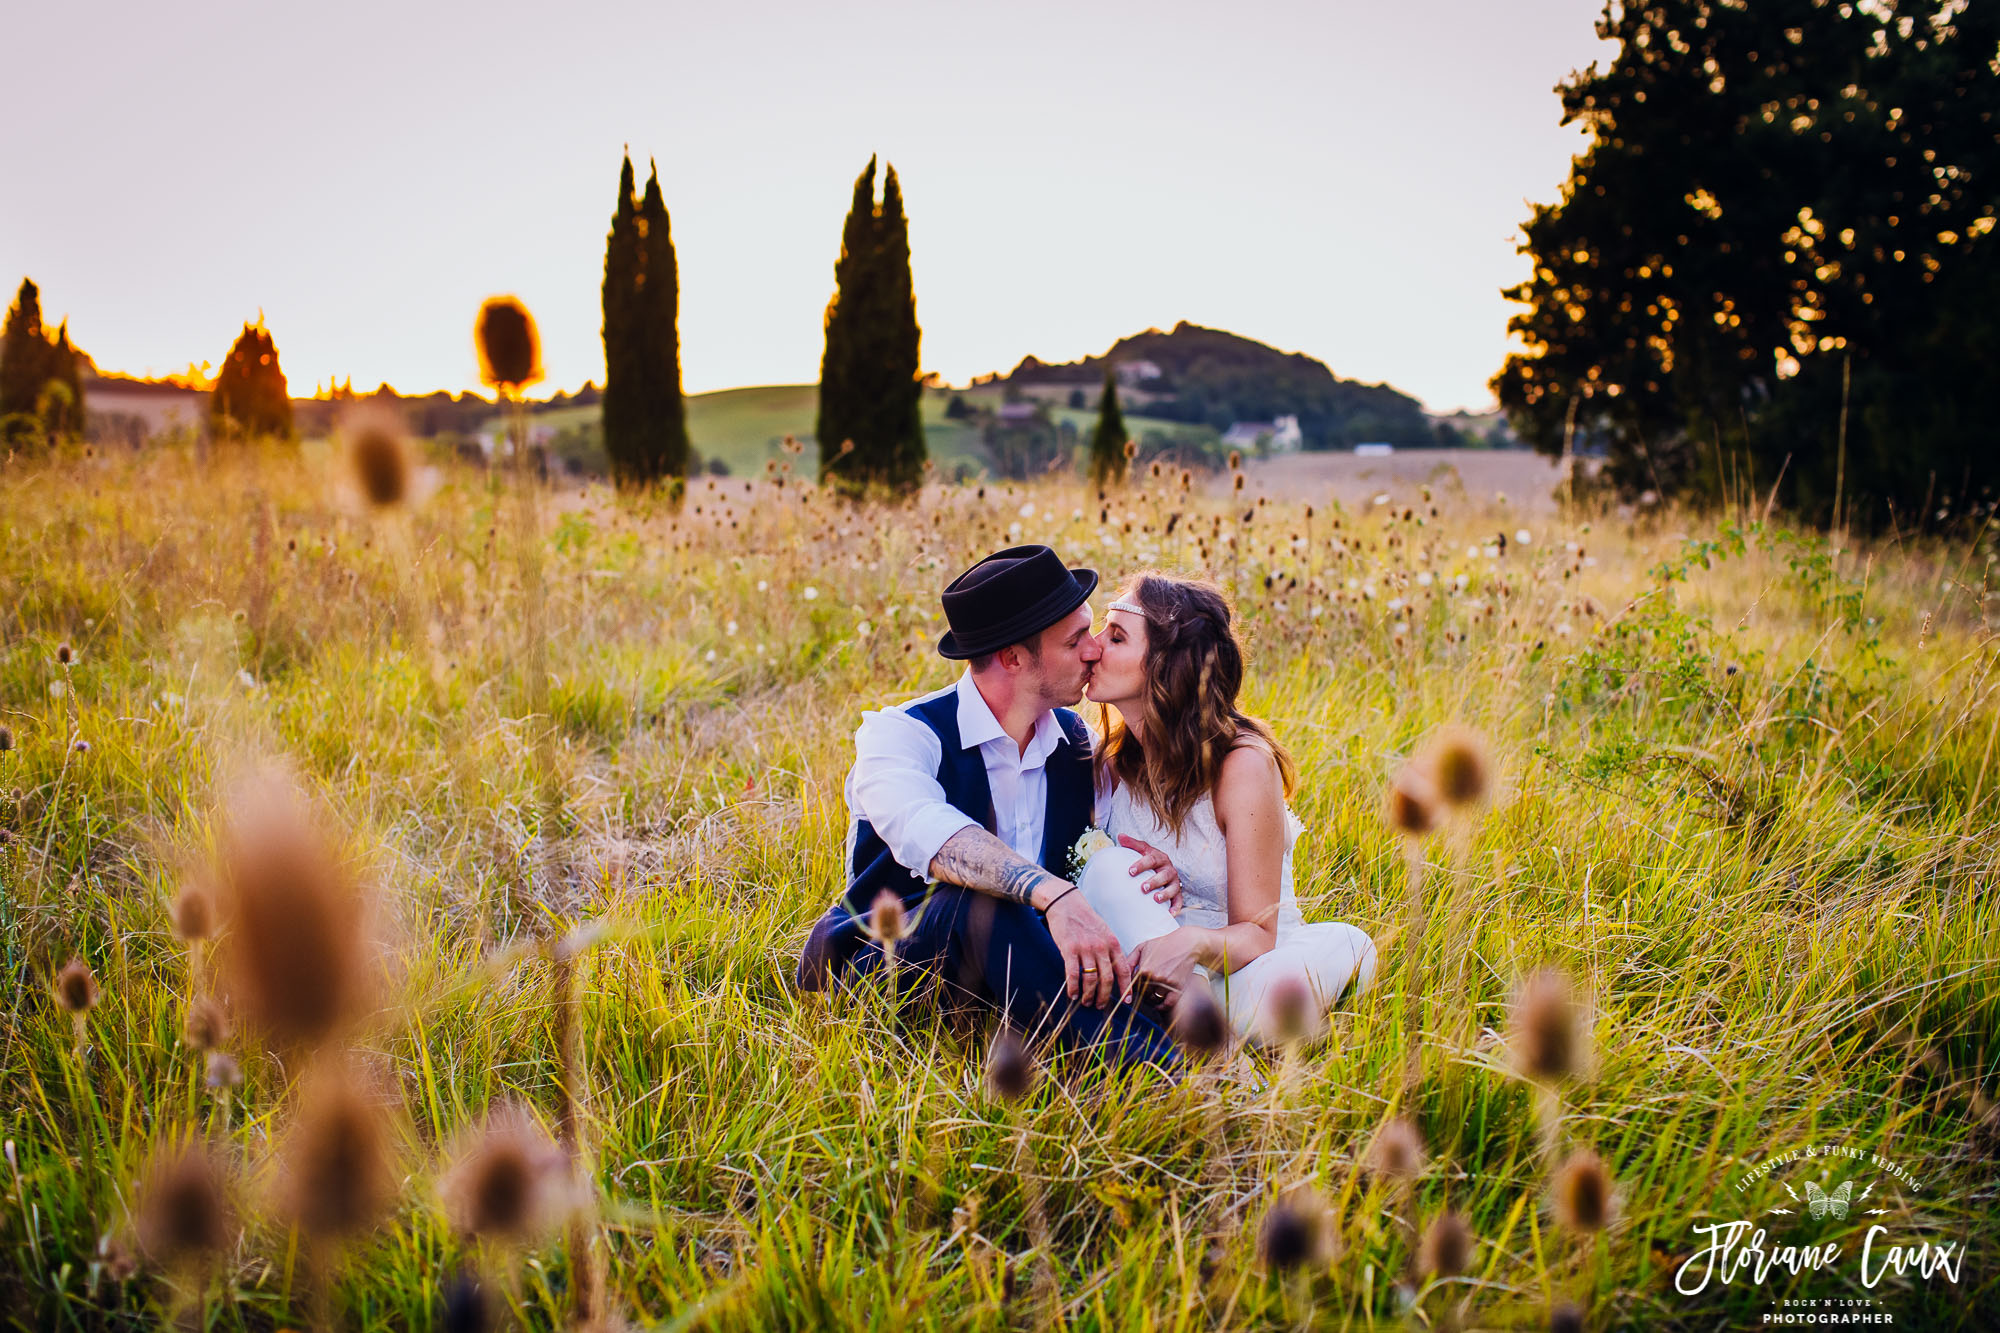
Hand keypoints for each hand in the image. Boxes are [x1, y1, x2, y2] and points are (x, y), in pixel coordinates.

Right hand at [1042, 888, 1131, 1009]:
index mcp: (1112, 943)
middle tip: (1100, 1006)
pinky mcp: (1069, 949)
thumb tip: (1114, 970)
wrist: (1066, 903)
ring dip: (1088, 995)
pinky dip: (1073, 987)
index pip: (1124, 970)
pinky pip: (1073, 974)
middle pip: (1107, 979)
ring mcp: (1085, 948)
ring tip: (1086, 1002)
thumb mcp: (1104, 931)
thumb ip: (1110, 949)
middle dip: (1104, 996)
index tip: (1126, 1001)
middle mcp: (1101, 947)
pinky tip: (1072, 994)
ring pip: (1091, 979)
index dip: (1126, 988)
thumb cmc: (1085, 919)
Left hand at [1117, 835, 1182, 912]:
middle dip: (1154, 881)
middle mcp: (1169, 869)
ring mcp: (1174, 882)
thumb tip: (1120, 836)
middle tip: (1143, 888)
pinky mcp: (1178, 893)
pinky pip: (1179, 901)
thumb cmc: (1150, 860)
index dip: (1141, 865)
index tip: (1130, 871)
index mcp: (1159, 858)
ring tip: (1156, 899)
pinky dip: (1176, 908)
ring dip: (1165, 894)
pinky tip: (1169, 914)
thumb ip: (1132, 844)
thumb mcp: (1143, 850)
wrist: (1163, 868)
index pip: (1151, 859)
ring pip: (1173, 888)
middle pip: (1164, 874)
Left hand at [1124, 927, 1205, 1008]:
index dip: (1133, 986)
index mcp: (1144, 968)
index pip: (1132, 985)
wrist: (1186, 943)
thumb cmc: (1164, 944)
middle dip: (1143, 991)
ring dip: (1152, 998)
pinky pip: (1168, 1004)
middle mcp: (1154, 977)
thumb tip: (1121, 973)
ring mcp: (1166, 983)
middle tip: (1146, 989)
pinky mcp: (1178, 987)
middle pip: (1142, 993)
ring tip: (1153, 994)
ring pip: (1154, 998)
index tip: (1136, 987)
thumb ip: (1129, 960)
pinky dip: (1162, 1007)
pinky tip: (1159, 1005)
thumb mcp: (1143, 947)